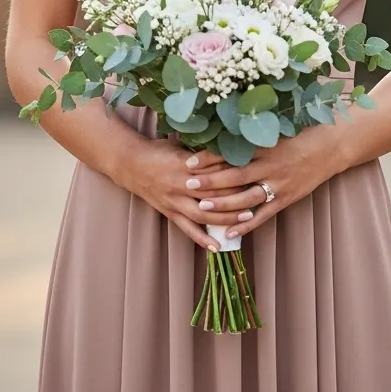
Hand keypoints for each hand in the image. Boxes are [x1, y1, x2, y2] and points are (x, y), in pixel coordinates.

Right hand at [119, 138, 257, 251]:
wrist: (130, 163)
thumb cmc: (159, 150)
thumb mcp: (181, 144)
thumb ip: (203, 151)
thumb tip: (230, 149)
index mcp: (185, 164)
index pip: (215, 171)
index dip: (235, 174)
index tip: (254, 173)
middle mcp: (180, 184)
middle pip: (213, 194)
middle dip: (236, 197)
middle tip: (259, 197)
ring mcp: (174, 201)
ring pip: (203, 214)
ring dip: (225, 218)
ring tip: (246, 219)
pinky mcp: (169, 212)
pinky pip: (187, 229)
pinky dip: (202, 239)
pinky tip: (217, 247)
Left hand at [184, 127, 341, 241]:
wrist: (330, 148)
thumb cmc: (299, 136)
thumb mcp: (275, 132)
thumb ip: (251, 137)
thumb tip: (221, 136)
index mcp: (264, 147)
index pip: (231, 153)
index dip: (208, 157)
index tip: (188, 161)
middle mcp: (269, 166)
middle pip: (235, 176)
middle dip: (210, 182)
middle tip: (188, 185)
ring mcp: (278, 185)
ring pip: (246, 198)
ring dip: (223, 204)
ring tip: (202, 207)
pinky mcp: (286, 199)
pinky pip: (263, 215)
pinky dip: (246, 225)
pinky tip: (229, 231)